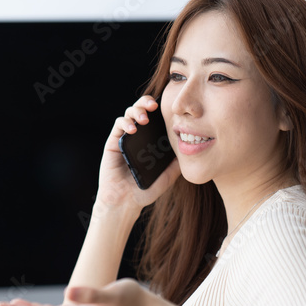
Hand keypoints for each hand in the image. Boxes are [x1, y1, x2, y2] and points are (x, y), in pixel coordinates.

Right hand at [95, 95, 180, 214]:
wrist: (126, 202)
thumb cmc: (145, 190)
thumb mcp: (168, 176)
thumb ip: (177, 163)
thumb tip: (191, 149)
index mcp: (150, 141)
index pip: (156, 118)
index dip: (161, 109)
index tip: (170, 107)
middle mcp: (138, 136)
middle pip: (141, 110)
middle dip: (147, 103)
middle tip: (155, 105)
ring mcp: (125, 138)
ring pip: (129, 114)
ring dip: (137, 110)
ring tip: (144, 118)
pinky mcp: (113, 143)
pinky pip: (118, 126)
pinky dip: (125, 123)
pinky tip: (133, 129)